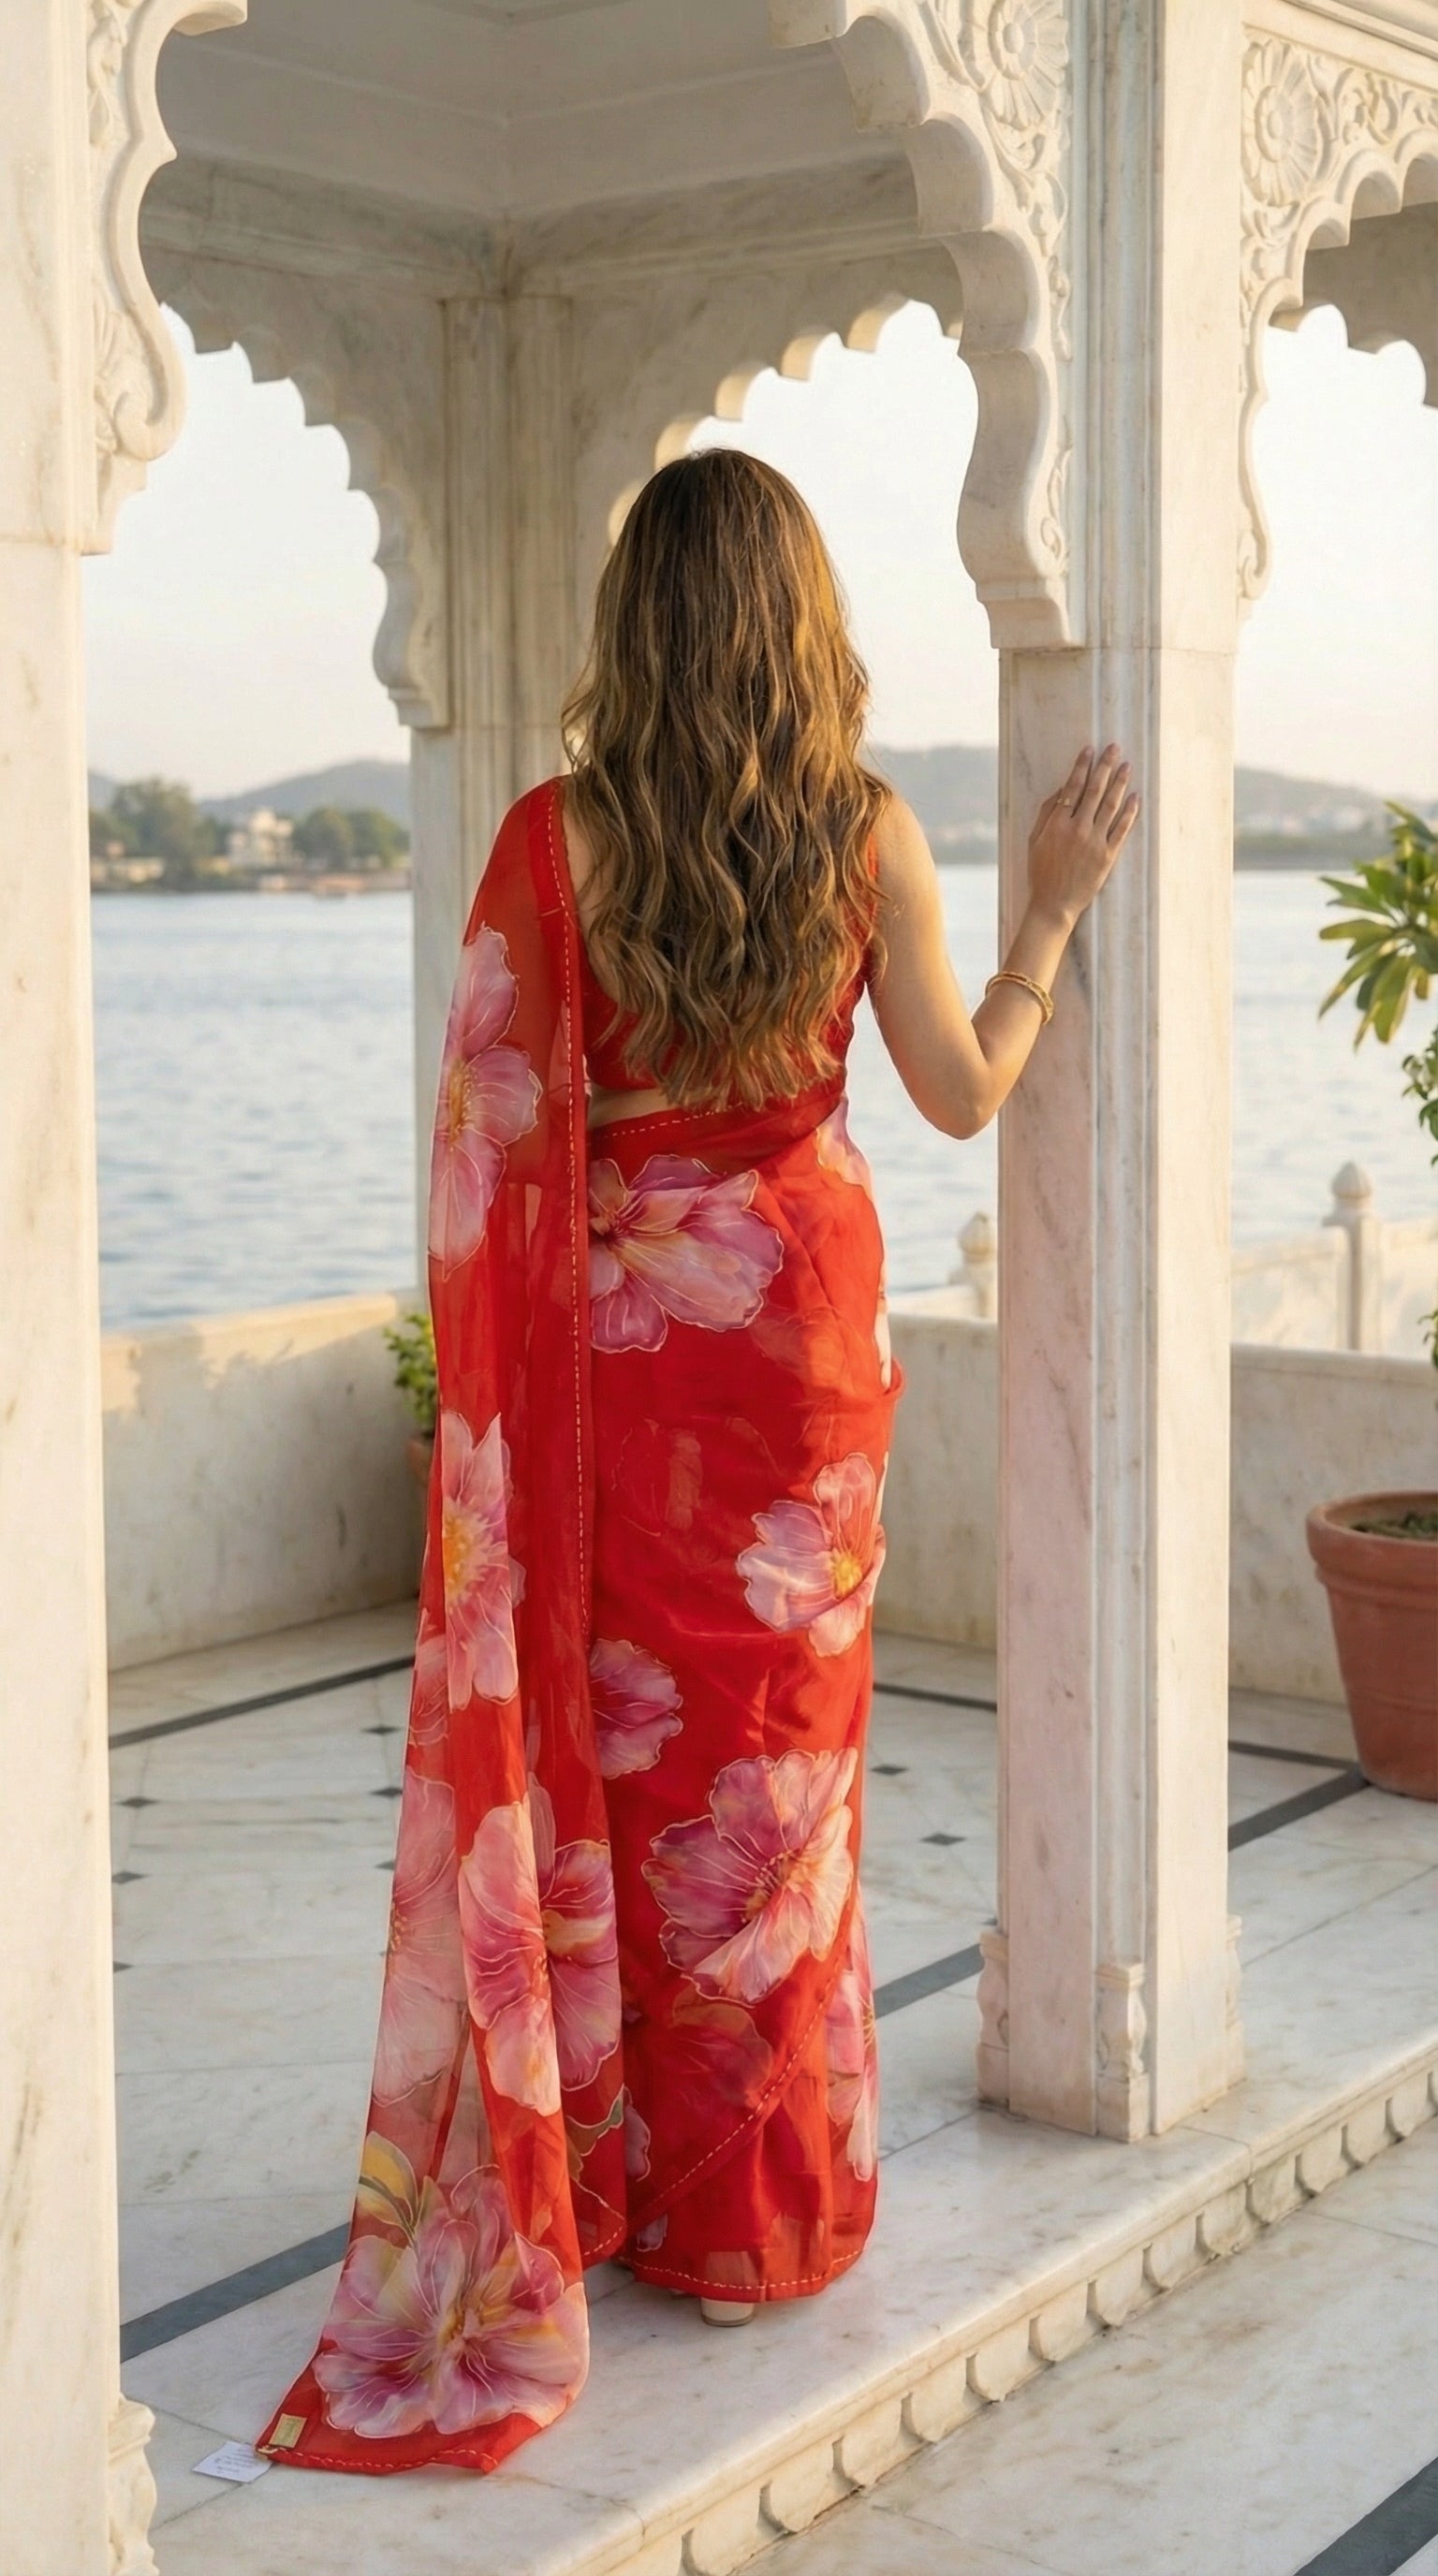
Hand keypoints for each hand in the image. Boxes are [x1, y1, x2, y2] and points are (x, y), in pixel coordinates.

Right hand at [1026, 744, 1138, 930]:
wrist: (1054, 904)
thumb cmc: (1041, 872)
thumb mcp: (1034, 841)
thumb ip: (1046, 814)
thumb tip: (1060, 791)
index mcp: (1056, 824)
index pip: (1072, 788)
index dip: (1082, 766)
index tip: (1090, 749)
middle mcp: (1076, 829)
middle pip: (1094, 791)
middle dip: (1105, 766)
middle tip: (1114, 747)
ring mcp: (1094, 842)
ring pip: (1110, 805)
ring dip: (1120, 783)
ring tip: (1127, 766)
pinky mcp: (1107, 856)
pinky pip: (1121, 829)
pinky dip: (1129, 812)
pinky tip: (1135, 797)